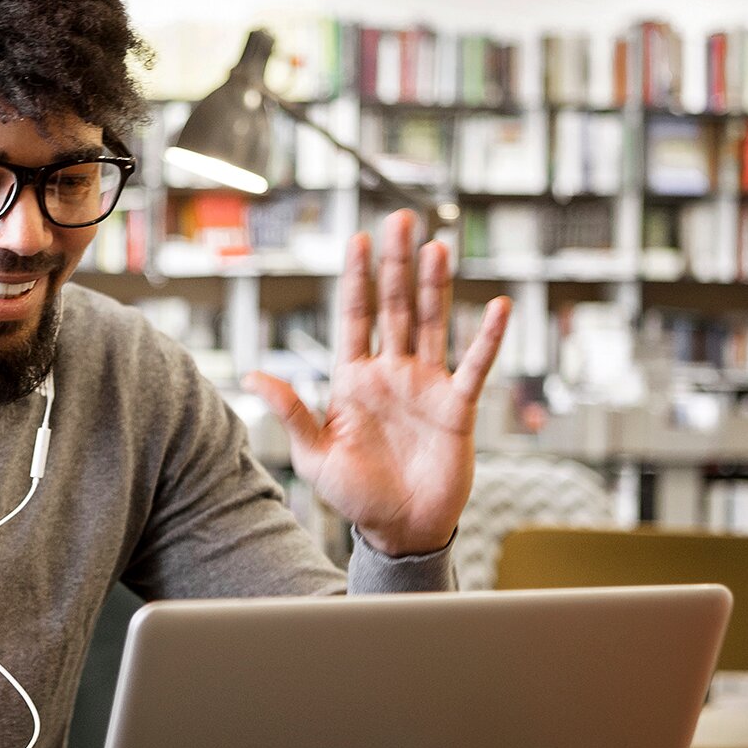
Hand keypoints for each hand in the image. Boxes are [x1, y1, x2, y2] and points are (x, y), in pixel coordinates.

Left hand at [244, 210, 509, 556]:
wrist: (400, 529)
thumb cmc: (354, 495)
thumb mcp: (314, 454)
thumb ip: (290, 410)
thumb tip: (249, 375)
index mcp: (353, 378)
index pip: (355, 316)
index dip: (357, 278)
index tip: (359, 238)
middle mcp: (390, 372)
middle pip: (394, 306)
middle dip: (396, 263)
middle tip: (401, 218)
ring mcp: (426, 385)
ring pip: (431, 323)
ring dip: (435, 285)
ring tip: (437, 246)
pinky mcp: (458, 406)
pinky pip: (476, 365)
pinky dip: (489, 337)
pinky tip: (497, 306)